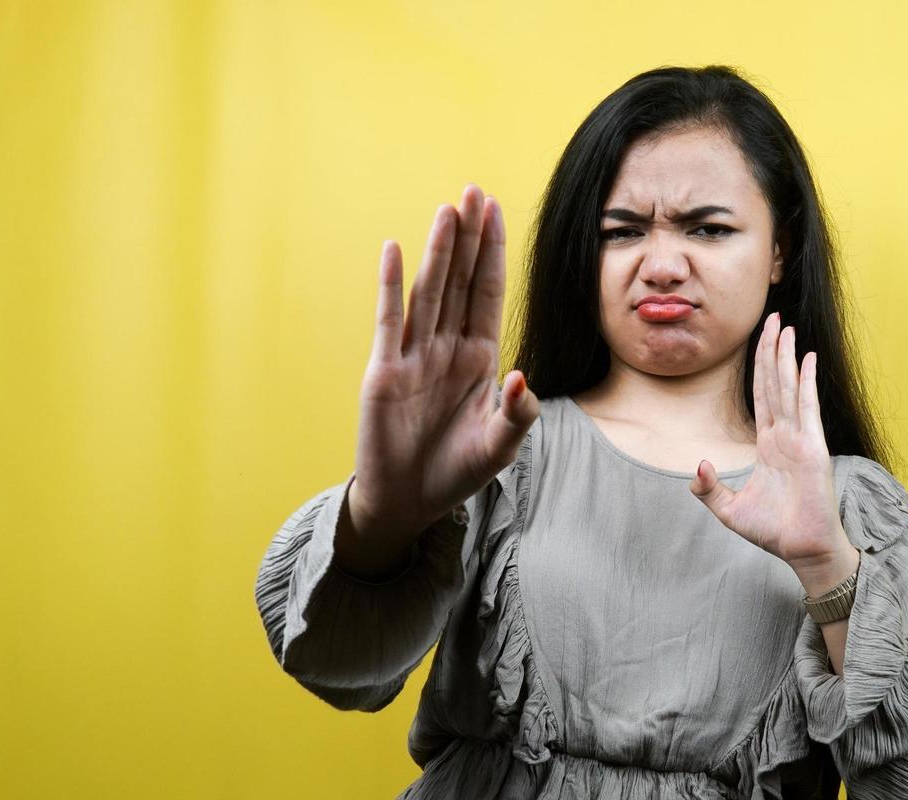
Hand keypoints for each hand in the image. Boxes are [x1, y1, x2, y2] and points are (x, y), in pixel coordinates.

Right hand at [349, 183, 539, 542]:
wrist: (410, 501)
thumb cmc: (456, 472)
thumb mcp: (498, 448)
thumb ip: (516, 415)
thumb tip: (523, 378)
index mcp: (480, 360)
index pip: (489, 295)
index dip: (493, 255)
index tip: (496, 213)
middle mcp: (448, 349)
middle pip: (461, 281)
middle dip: (469, 238)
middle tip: (474, 191)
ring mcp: (414, 356)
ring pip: (429, 292)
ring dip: (438, 251)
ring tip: (447, 210)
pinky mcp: (384, 372)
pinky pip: (388, 321)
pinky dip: (390, 287)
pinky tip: (393, 251)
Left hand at [690, 312, 853, 576]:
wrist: (801, 549)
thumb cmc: (772, 531)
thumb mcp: (727, 510)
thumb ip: (707, 489)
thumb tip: (698, 465)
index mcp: (768, 444)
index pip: (761, 395)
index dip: (759, 366)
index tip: (759, 339)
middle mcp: (786, 436)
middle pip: (775, 383)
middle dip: (771, 349)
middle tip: (771, 316)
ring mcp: (801, 439)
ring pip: (790, 388)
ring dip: (786, 357)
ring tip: (784, 327)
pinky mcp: (813, 448)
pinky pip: (807, 408)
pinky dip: (806, 382)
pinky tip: (805, 358)